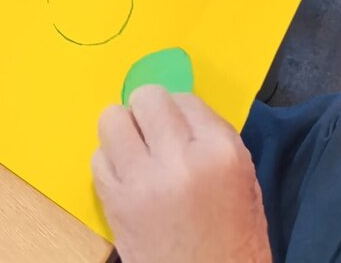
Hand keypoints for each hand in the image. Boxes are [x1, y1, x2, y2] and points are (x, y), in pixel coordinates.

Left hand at [94, 87, 270, 262]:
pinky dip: (108, 164)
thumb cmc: (234, 242)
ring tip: (134, 153)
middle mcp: (182, 158)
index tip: (175, 130)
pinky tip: (125, 179)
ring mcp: (145, 181)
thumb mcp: (242, 182)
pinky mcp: (117, 204)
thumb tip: (175, 112)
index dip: (177, 114)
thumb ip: (211, 141)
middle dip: (146, 114)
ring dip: (122, 132)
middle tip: (151, 136)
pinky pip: (98, 158)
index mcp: (222, 152)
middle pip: (147, 99)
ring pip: (113, 120)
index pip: (185, 98)